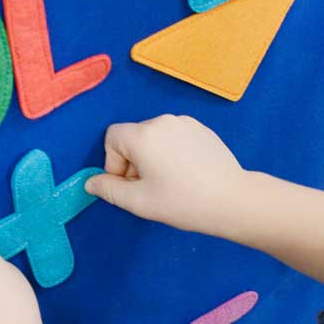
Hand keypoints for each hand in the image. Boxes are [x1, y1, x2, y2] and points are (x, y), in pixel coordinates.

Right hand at [85, 115, 246, 235]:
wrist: (232, 200)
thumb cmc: (183, 202)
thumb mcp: (139, 202)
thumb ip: (109, 189)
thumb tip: (90, 182)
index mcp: (144, 135)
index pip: (112, 138)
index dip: (114, 163)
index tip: (131, 185)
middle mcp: (163, 121)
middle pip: (133, 137)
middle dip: (134, 161)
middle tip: (151, 189)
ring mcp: (186, 122)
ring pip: (155, 137)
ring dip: (153, 157)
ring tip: (170, 183)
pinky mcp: (202, 129)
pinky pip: (175, 137)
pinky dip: (172, 153)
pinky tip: (187, 175)